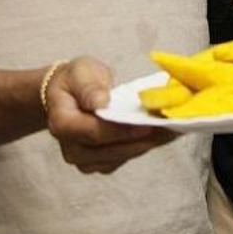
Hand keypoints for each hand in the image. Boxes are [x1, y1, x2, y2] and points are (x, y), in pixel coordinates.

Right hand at [45, 56, 176, 173]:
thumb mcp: (81, 72)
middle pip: (108, 151)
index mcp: (61, 123)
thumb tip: (101, 103)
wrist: (69, 93)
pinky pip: (122, 159)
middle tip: (169, 129)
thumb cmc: (76, 80)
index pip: (93, 132)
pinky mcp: (99, 161)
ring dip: (146, 146)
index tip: (146, 124)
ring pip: (118, 158)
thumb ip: (89, 87)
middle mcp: (70, 147)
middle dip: (140, 141)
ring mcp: (84, 158)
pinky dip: (142, 147)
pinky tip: (161, 135)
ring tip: (171, 131)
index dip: (121, 131)